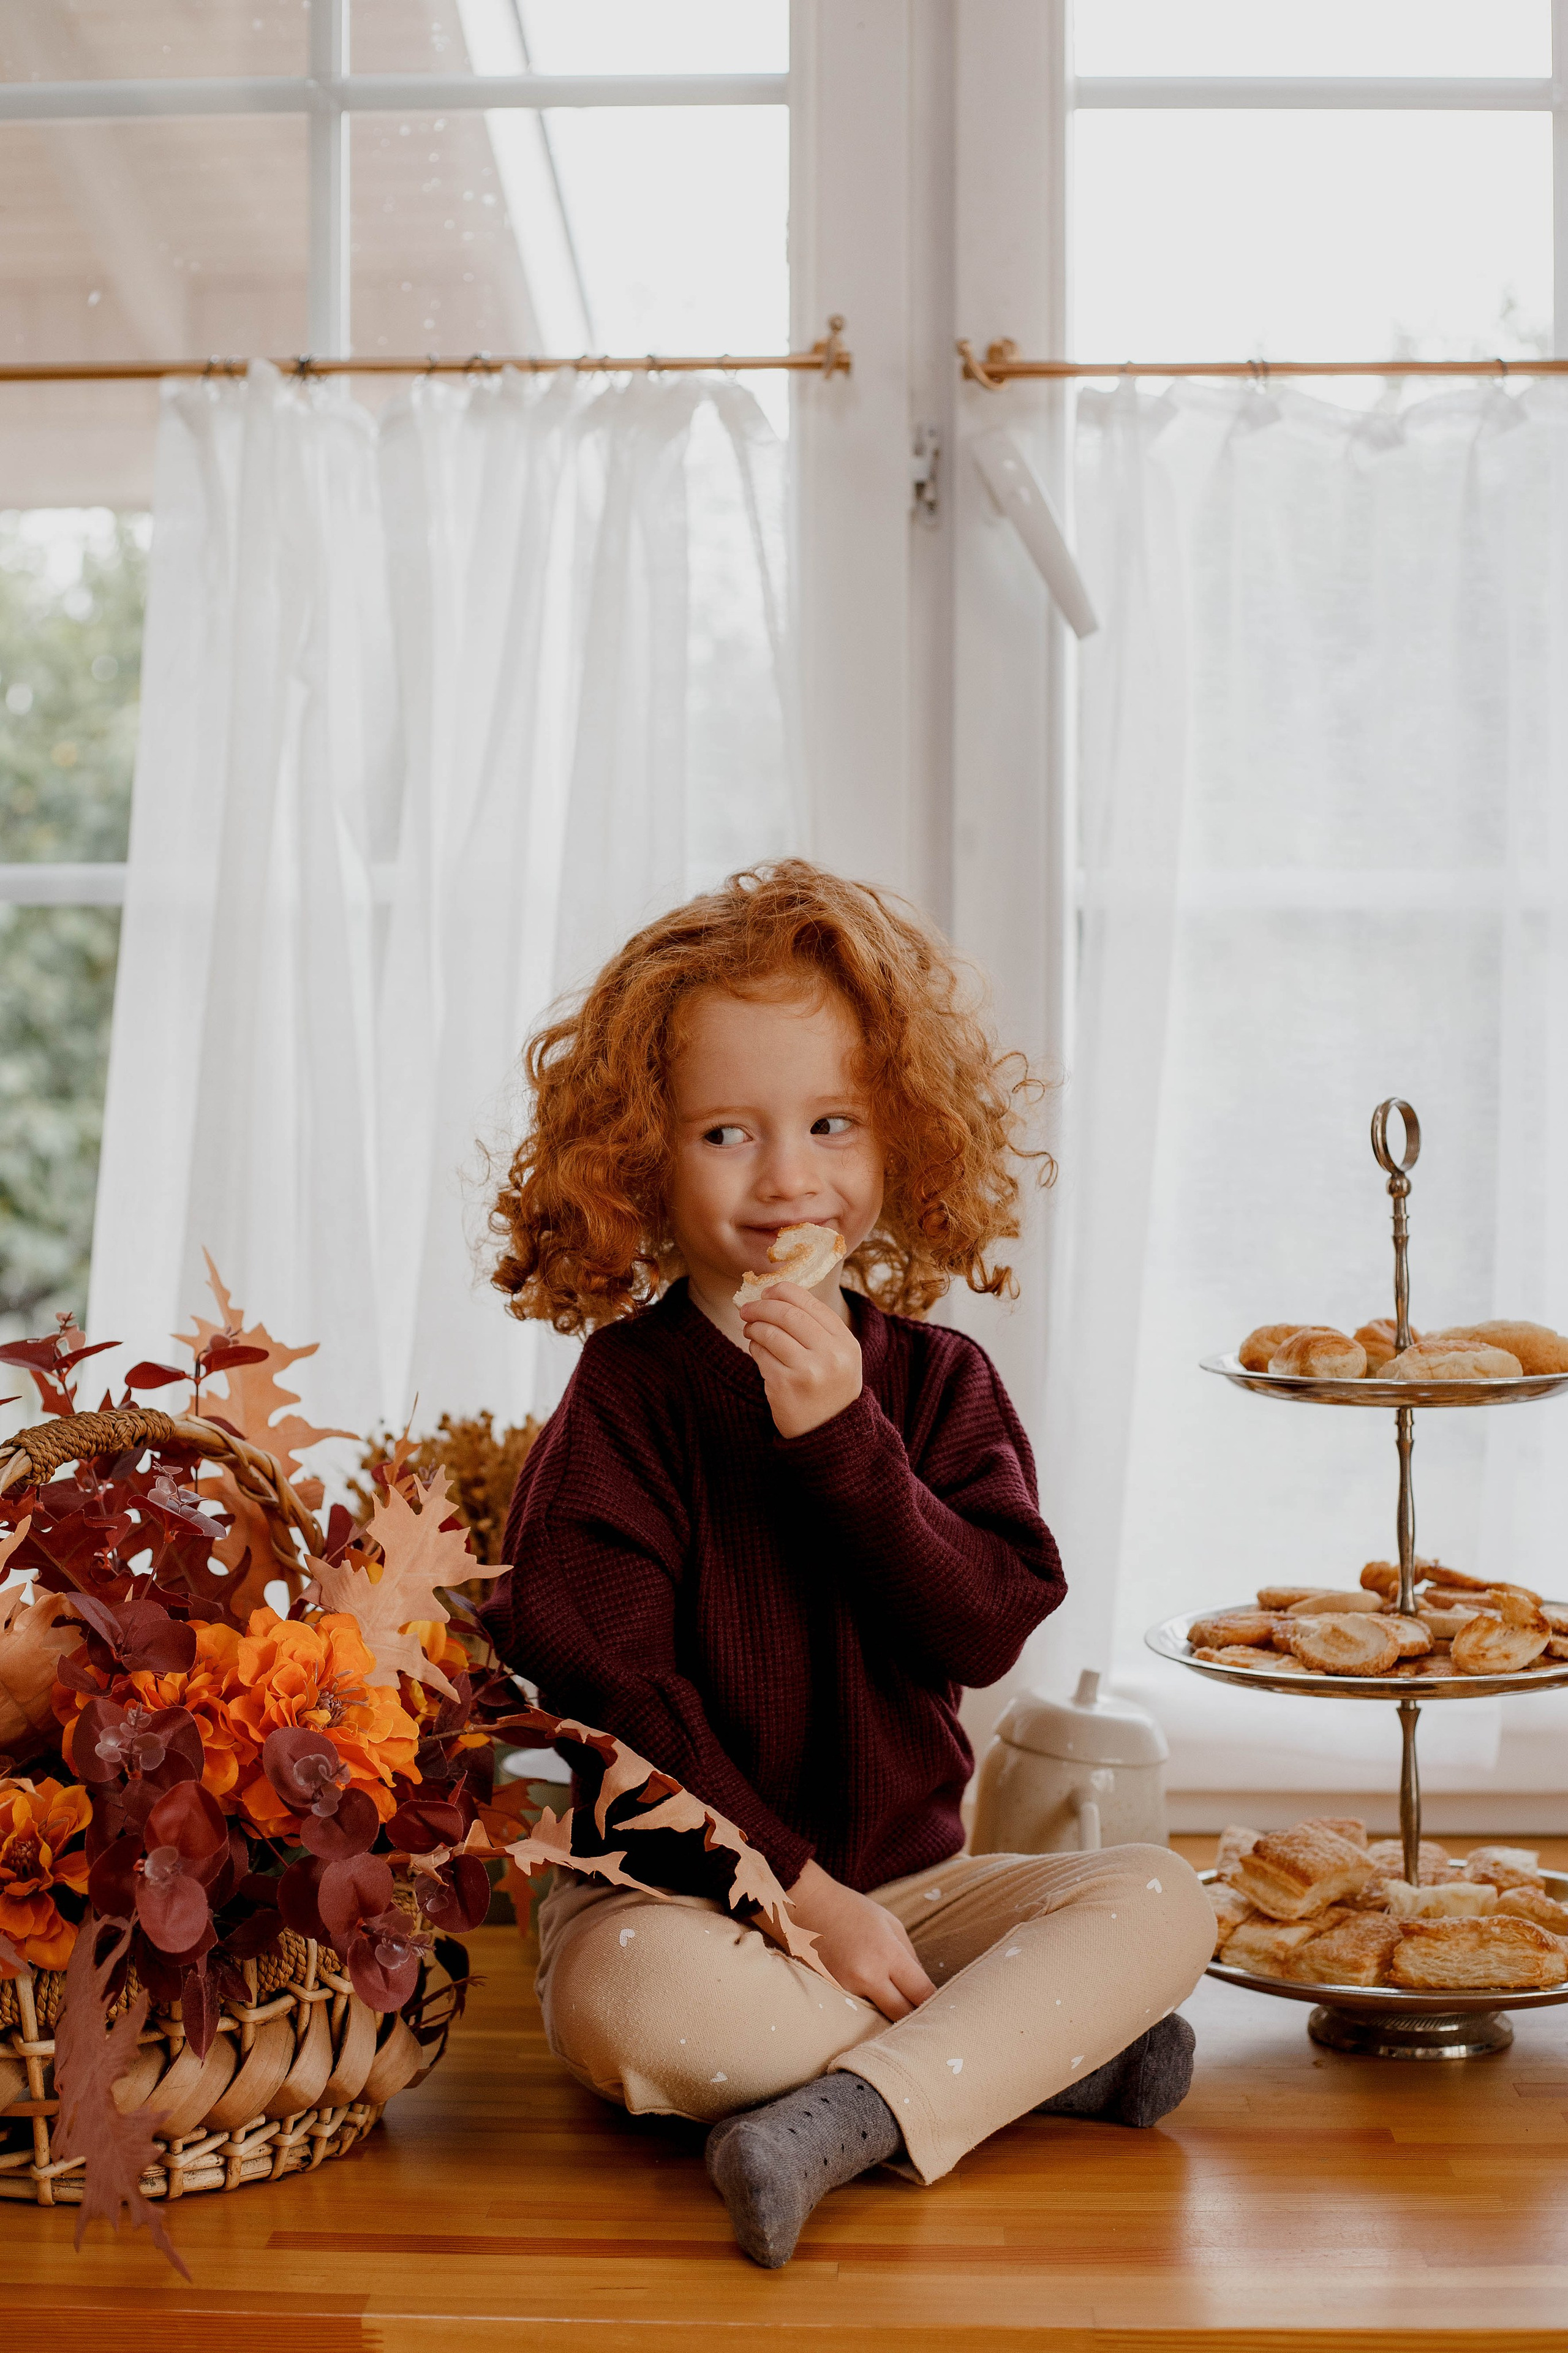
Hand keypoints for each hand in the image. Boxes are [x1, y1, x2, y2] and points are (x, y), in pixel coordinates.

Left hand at [739, 1281, 861, 1437]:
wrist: (830, 1434)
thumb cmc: (830, 1387)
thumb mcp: (840, 1356)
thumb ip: (818, 1327)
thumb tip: (777, 1295)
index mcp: (846, 1343)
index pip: (810, 1303)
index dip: (782, 1292)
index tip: (767, 1292)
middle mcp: (830, 1355)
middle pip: (787, 1314)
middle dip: (761, 1307)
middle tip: (747, 1309)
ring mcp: (807, 1371)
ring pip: (770, 1333)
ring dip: (754, 1326)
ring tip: (750, 1328)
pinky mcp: (784, 1386)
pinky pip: (760, 1355)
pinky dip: (754, 1347)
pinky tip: (757, 1349)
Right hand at [785, 1859, 935, 2020]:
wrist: (806, 1905)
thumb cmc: (852, 1910)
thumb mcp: (891, 1924)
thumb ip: (911, 1958)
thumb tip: (923, 1990)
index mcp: (888, 1954)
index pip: (922, 1994)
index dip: (935, 2004)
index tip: (942, 2008)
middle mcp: (867, 1976)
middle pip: (902, 2016)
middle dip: (914, 2018)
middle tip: (924, 2019)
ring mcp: (845, 1989)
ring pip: (878, 2018)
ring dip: (888, 2016)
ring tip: (896, 2011)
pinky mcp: (829, 1996)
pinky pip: (856, 2012)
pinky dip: (865, 2011)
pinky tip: (868, 2003)